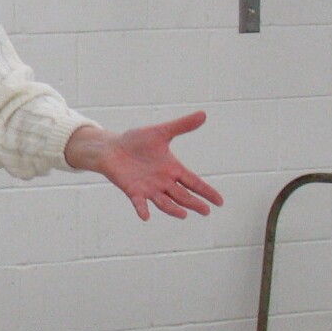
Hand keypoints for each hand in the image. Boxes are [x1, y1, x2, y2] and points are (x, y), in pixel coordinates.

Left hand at [65, 111, 223, 220]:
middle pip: (182, 195)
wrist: (111, 148)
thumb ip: (181, 126)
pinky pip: (139, 202)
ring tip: (184, 215)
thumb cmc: (136, 141)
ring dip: (173, 209)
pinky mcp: (133, 191)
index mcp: (172, 169)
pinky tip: (145, 216)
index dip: (206, 191)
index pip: (194, 182)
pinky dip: (142, 209)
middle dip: (194, 203)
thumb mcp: (161, 133)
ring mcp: (148, 188)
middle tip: (206, 211)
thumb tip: (203, 114)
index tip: (220, 202)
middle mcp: (163, 182)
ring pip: (164, 202)